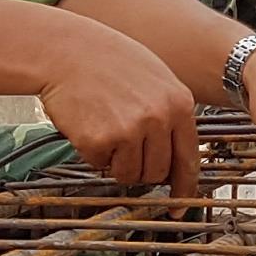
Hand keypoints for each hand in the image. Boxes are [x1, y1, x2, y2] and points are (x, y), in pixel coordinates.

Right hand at [37, 30, 202, 199]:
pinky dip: (92, 153)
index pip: (188, 158)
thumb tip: (174, 154)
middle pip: (157, 172)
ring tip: (105, 129)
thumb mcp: (155, 79)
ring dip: (116, 162)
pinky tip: (89, 125)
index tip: (180, 205)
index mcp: (179, 103)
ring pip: (129, 174)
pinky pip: (100, 165)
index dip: (184, 187)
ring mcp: (130, 130)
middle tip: (123, 146)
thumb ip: (169, 114)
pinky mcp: (100, 140)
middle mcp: (159, 118)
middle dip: (140, 168)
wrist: (67, 50)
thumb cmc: (108, 61)